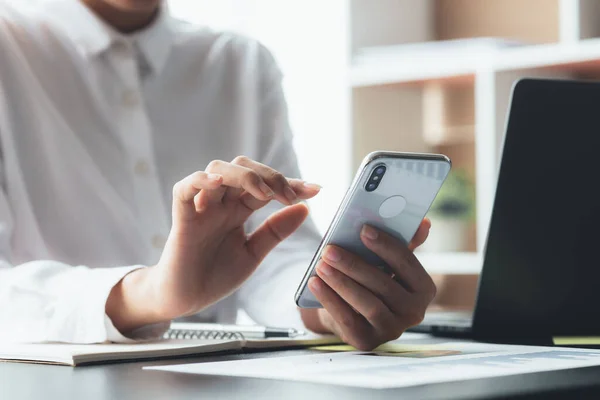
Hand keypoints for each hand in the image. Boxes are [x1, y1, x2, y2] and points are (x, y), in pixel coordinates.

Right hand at [106, 156, 320, 332]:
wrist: (186, 301)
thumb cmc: (216, 276)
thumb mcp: (253, 254)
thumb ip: (275, 232)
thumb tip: (305, 208)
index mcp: (238, 210)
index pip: (266, 187)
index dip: (290, 184)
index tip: (316, 189)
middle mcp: (221, 203)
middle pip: (243, 168)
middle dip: (270, 176)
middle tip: (289, 196)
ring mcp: (201, 209)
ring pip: (217, 169)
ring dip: (244, 175)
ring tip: (264, 194)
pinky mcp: (182, 220)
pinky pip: (184, 189)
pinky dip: (199, 181)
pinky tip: (218, 183)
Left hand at [300, 219, 434, 349]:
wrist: (352, 313)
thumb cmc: (373, 281)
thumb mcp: (389, 263)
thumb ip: (404, 242)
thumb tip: (424, 222)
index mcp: (424, 289)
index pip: (407, 263)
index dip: (386, 245)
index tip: (363, 230)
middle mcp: (414, 313)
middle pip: (384, 284)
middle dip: (354, 265)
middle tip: (330, 250)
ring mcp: (392, 330)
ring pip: (368, 304)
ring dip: (342, 282)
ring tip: (321, 265)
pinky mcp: (368, 341)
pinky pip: (348, 320)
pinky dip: (330, 300)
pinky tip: (315, 283)